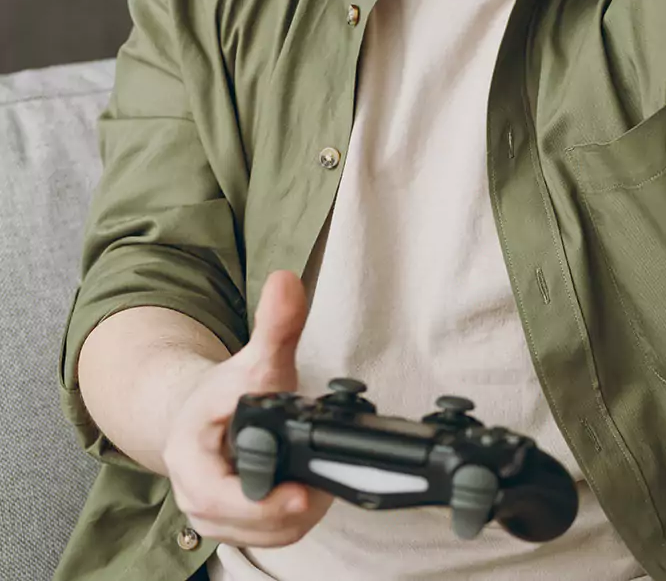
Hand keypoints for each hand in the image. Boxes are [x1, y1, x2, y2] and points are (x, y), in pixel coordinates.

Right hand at [163, 270, 334, 546]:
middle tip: (323, 487)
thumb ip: (276, 325)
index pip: (225, 496)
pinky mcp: (226, 525)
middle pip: (247, 524)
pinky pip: (261, 537)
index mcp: (189, 457)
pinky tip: (305, 498)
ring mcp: (208, 515)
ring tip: (317, 488)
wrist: (198, 412)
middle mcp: (193, 494)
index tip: (303, 495)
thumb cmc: (225, 392)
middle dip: (289, 510)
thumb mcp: (254, 358)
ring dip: (292, 519)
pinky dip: (287, 522)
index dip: (265, 502)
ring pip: (258, 536)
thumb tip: (287, 281)